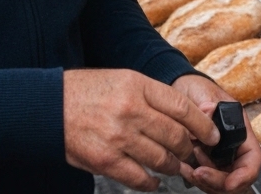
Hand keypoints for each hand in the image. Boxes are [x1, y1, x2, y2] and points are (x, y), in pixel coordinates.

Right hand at [63, 68, 219, 190]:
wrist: (48, 107)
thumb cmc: (86, 92)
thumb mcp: (122, 79)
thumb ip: (153, 96)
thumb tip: (186, 118)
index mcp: (136, 86)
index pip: (182, 108)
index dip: (203, 126)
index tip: (212, 135)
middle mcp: (130, 110)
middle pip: (176, 137)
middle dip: (188, 149)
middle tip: (190, 152)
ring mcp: (118, 137)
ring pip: (162, 160)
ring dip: (172, 167)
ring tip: (172, 165)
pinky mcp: (106, 161)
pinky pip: (141, 178)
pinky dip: (152, 182)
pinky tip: (153, 179)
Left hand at [171, 74, 260, 193]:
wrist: (182, 89)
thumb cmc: (199, 90)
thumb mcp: (205, 93)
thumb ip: (207, 105)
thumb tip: (206, 112)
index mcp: (240, 132)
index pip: (253, 160)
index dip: (244, 176)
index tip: (229, 183)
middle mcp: (233, 147)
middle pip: (236, 177)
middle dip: (218, 181)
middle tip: (198, 173)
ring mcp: (219, 157)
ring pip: (220, 183)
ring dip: (205, 180)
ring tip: (189, 166)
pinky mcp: (205, 161)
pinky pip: (205, 178)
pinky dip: (195, 178)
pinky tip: (183, 167)